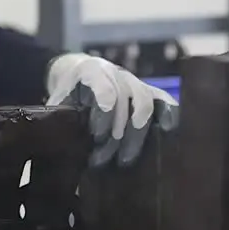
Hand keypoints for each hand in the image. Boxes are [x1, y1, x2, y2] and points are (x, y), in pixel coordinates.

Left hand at [45, 54, 177, 167]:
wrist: (78, 73)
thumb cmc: (69, 93)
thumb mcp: (59, 100)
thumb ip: (59, 118)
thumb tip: (59, 147)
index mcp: (93, 71)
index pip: (106, 90)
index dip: (104, 115)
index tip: (97, 137)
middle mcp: (117, 74)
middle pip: (128, 99)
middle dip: (120, 131)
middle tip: (109, 157)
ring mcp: (136, 82)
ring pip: (146, 102)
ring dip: (138, 133)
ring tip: (127, 158)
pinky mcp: (150, 91)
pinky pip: (164, 100)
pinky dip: (169, 115)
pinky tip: (168, 133)